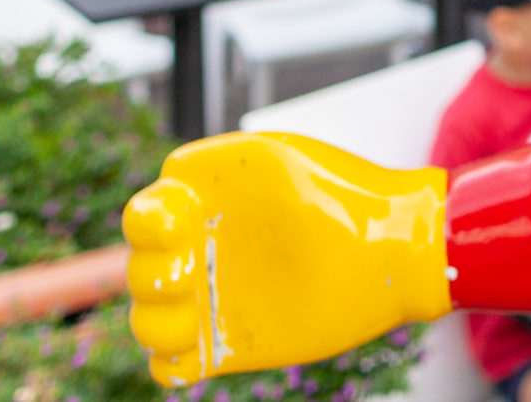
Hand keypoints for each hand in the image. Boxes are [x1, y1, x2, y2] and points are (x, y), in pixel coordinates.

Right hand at [124, 132, 451, 384]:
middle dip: (152, 274)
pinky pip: (169, 366)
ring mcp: (212, 299)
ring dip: (155, 322)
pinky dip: (168, 365)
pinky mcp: (226, 344)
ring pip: (147, 320)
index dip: (146, 224)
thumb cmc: (344, 194)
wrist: (393, 249)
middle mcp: (201, 250)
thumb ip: (226, 165)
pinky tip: (196, 353)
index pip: (143, 216)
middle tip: (191, 272)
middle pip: (138, 270)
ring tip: (193, 319)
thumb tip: (173, 176)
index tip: (178, 225)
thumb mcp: (286, 163)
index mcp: (205, 203)